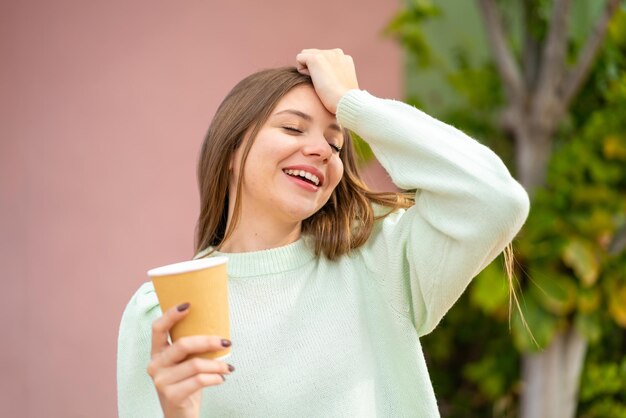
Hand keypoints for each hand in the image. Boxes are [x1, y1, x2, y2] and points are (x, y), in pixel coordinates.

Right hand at [147, 303, 233, 417]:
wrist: (181, 414)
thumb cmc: (187, 383)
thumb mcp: (186, 362)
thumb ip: (191, 348)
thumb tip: (217, 326)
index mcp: (157, 352)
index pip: (158, 328)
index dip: (171, 315)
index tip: (188, 305)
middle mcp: (155, 365)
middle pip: (182, 345)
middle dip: (208, 341)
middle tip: (227, 341)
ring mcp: (161, 381)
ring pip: (195, 365)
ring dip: (217, 365)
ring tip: (229, 367)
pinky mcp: (171, 396)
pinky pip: (199, 381)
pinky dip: (215, 378)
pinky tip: (221, 379)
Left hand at [296, 48, 358, 113]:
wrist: (345, 101)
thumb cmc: (343, 100)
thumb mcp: (343, 85)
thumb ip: (336, 76)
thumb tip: (325, 77)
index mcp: (344, 59)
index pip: (324, 58)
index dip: (321, 71)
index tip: (329, 84)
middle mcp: (336, 52)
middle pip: (314, 54)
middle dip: (313, 68)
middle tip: (323, 84)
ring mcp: (326, 54)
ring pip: (305, 55)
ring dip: (307, 68)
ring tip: (318, 82)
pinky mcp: (316, 58)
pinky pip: (299, 58)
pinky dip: (301, 70)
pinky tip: (312, 80)